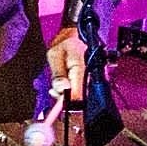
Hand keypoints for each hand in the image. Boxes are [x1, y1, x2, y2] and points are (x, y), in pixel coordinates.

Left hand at [39, 28, 95, 145]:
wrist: (75, 33)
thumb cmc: (65, 42)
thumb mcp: (55, 55)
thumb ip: (57, 73)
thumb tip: (60, 89)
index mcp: (81, 69)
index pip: (77, 95)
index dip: (66, 105)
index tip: (56, 112)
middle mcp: (90, 75)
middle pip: (80, 98)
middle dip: (65, 99)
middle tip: (54, 91)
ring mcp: (92, 78)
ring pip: (81, 96)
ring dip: (68, 94)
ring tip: (58, 83)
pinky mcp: (91, 79)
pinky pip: (82, 90)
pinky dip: (72, 91)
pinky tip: (64, 84)